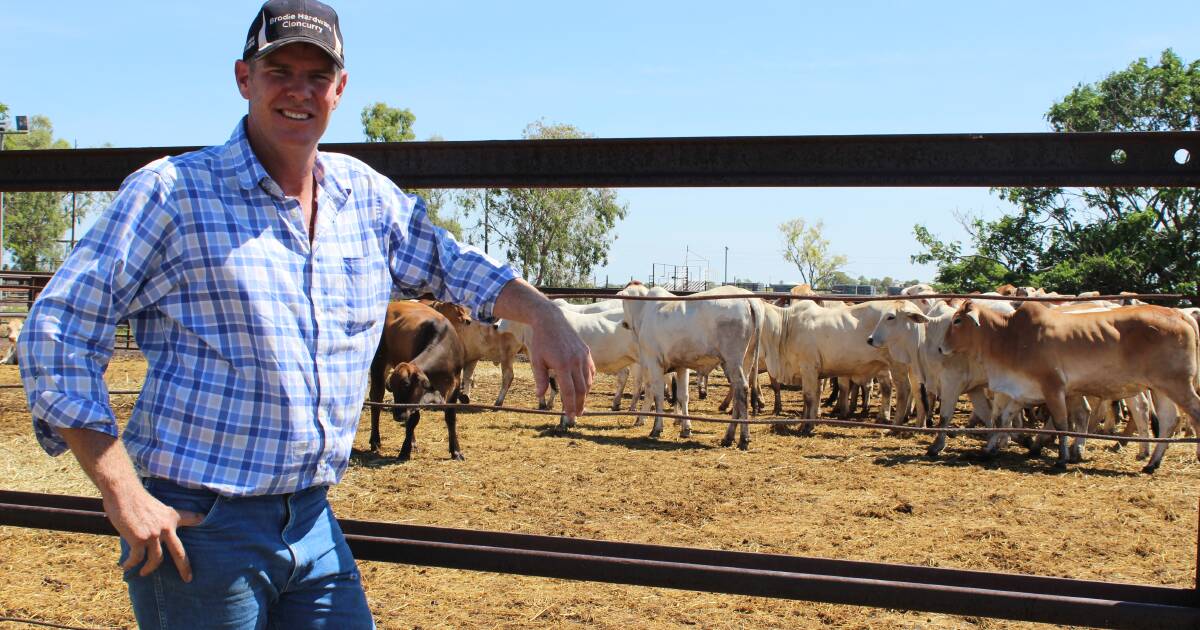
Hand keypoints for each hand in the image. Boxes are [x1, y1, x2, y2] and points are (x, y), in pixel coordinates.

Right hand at [104, 484, 203, 581]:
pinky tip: (126, 567)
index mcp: (171, 517)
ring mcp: (153, 535)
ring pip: (156, 560)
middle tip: (188, 578)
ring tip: (144, 573)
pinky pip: (137, 558)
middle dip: (184, 567)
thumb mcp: (155, 506)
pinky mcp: (139, 539)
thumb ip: (158, 520)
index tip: (205, 520)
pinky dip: (131, 564)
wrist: (123, 493)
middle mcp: (166, 528)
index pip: (190, 517)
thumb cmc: (135, 498)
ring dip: (149, 569)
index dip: (198, 519)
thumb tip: (152, 532)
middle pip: (179, 552)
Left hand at [491, 279, 595, 419]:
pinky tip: (584, 388)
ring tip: (580, 404)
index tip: (570, 417)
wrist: (551, 321)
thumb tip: (540, 396)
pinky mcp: (586, 352)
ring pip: (588, 381)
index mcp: (563, 365)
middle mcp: (576, 362)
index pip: (569, 392)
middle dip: (579, 404)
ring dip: (585, 395)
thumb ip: (540, 379)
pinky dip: (589, 381)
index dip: (570, 406)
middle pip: (581, 390)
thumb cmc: (541, 342)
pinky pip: (591, 371)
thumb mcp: (537, 361)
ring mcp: (583, 356)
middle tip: (577, 415)